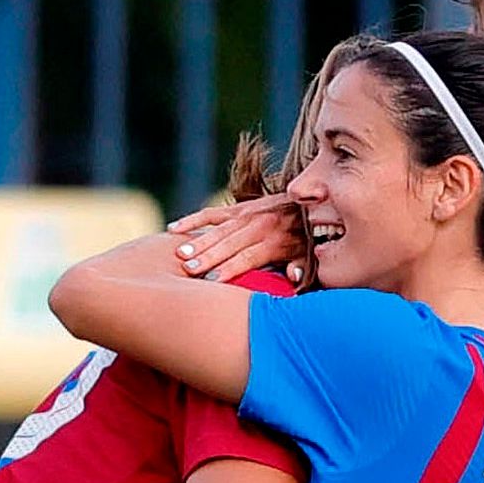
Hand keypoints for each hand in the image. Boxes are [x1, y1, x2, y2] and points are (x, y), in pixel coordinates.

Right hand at [168, 193, 309, 284]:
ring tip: (179, 254)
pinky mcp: (239, 208)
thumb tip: (292, 276)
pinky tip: (173, 229)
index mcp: (275, 241)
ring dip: (198, 241)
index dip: (230, 268)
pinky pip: (211, 214)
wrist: (310, 202)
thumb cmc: (307, 238)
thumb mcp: (310, 254)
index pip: (248, 257)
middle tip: (188, 269)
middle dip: (208, 257)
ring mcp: (246, 215)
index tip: (212, 280)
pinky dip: (192, 220)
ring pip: (217, 229)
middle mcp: (259, 226)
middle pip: (229, 244)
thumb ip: (301, 265)